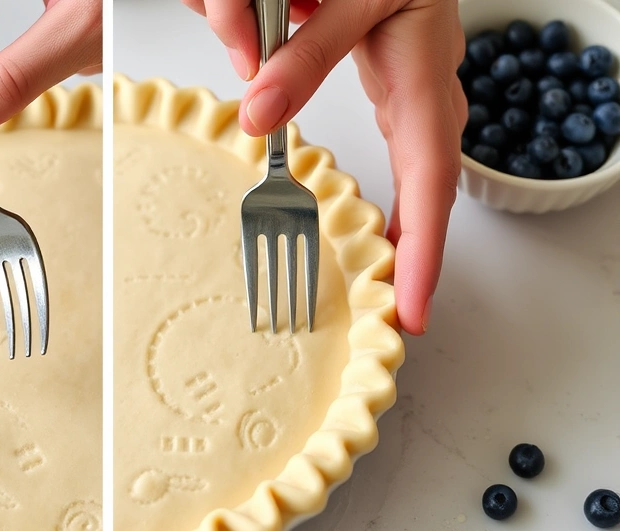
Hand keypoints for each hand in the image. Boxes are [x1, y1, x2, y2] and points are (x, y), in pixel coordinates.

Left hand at [183, 0, 466, 335]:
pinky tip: (382, 229)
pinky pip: (406, 157)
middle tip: (400, 316)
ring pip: (421, 176)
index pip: (428, 175)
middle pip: (432, 189)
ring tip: (393, 289)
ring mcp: (419, 89)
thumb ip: (304, 53)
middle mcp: (429, 87)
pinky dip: (398, 199)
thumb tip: (259, 118)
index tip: (410, 306)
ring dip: (410, 234)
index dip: (423, 248)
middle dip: (420, 255)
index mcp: (423, 69)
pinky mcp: (400, 85)